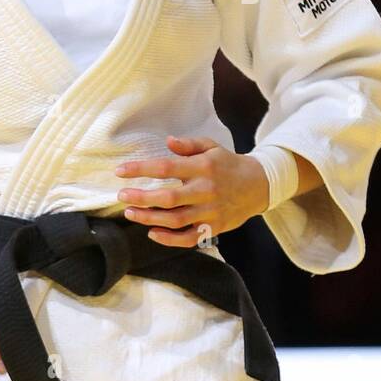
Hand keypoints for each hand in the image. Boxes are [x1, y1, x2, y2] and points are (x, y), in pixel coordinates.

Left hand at [114, 135, 268, 247]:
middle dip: (142, 198)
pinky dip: (170, 239)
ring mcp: (211, 211)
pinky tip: (153, 233)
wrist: (259, 185)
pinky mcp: (214, 227)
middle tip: (121, 196)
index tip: (121, 171)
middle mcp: (206, 190)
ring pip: (176, 220)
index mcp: (203, 167)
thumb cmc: (228, 165)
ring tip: (131, 213)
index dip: (141, 169)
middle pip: (169, 198)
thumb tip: (167, 141)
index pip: (166, 168)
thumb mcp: (212, 147)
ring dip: (150, 219)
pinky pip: (189, 238)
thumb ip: (189, 145)